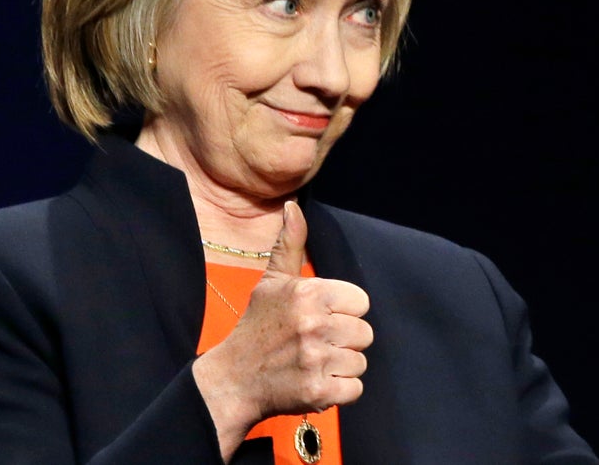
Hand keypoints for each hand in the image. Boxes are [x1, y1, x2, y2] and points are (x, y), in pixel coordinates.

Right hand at [193, 200, 372, 457]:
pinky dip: (339, 389)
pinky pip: (355, 388)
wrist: (233, 379)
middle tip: (315, 342)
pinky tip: (316, 380)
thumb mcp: (272, 281)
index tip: (321, 317)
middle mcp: (314, 325)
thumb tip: (293, 206)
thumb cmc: (258, 326)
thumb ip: (290, 244)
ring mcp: (316, 360)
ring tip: (314, 361)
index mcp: (308, 294)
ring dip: (341, 365)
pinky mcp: (319, 392)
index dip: (344, 311)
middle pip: (364, 333)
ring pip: (360, 361)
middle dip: (344, 340)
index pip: (361, 302)